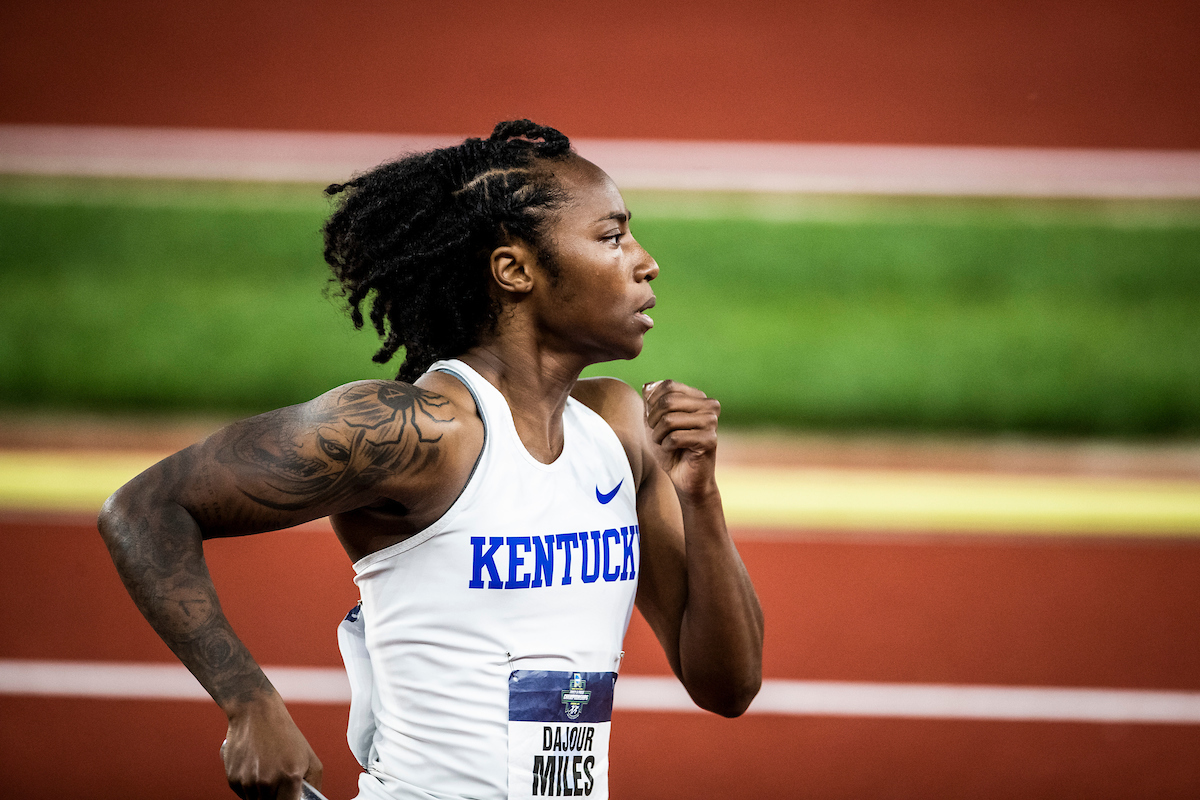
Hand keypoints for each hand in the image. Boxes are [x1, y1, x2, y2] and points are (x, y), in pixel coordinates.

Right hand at [221, 693, 322, 799]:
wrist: (256, 712)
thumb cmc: (285, 734)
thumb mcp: (309, 757)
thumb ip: (314, 784)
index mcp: (290, 777)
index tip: (290, 798)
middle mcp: (268, 782)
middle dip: (276, 799)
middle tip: (279, 783)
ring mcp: (248, 782)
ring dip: (262, 795)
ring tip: (267, 773)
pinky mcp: (233, 779)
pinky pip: (243, 795)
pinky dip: (249, 788)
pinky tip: (254, 770)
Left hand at [642, 380, 720, 499]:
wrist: (685, 478)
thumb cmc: (670, 448)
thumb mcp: (655, 422)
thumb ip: (650, 402)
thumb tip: (647, 386)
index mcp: (698, 397)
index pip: (669, 385)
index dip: (652, 402)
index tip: (652, 419)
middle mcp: (709, 405)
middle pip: (668, 401)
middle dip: (653, 419)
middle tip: (655, 433)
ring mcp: (711, 422)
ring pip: (669, 420)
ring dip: (658, 435)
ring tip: (664, 443)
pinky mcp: (710, 440)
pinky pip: (675, 438)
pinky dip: (666, 446)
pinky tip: (673, 451)